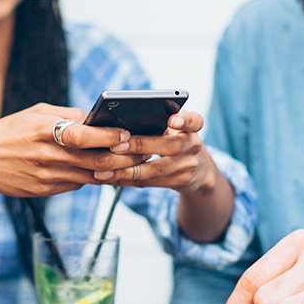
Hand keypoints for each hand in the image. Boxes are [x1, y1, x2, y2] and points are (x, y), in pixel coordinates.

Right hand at [0, 103, 148, 196]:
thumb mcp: (37, 112)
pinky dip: (92, 179)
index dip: (111, 137)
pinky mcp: (45, 191)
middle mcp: (48, 157)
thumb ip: (68, 116)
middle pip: (97, 163)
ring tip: (130, 164)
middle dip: (124, 159)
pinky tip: (102, 173)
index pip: (86, 136)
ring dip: (114, 172)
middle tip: (142, 153)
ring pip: (91, 178)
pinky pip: (76, 186)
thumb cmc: (11, 130)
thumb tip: (98, 121)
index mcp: (45, 131)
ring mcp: (47, 177)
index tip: (128, 135)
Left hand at [94, 110, 214, 193]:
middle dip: (141, 146)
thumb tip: (120, 121)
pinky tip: (110, 178)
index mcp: (190, 128)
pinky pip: (148, 183)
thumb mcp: (175, 129)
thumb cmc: (176, 140)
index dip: (185, 120)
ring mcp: (187, 167)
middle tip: (115, 146)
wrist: (199, 171)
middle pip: (171, 147)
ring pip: (155, 170)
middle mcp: (192, 147)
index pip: (194, 121)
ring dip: (127, 170)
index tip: (172, 120)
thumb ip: (159, 122)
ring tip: (104, 170)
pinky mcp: (178, 183)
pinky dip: (126, 181)